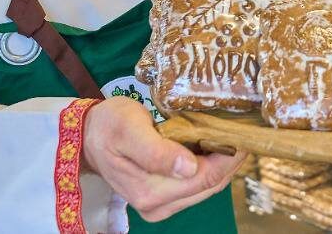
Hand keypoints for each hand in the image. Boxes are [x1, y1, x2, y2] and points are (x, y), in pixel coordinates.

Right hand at [82, 97, 246, 221]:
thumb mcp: (129, 129)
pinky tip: (212, 146)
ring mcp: (161, 205)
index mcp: (151, 191)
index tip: (243, 133)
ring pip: (207, 187)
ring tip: (229, 135)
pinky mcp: (163, 199)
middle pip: (210, 185)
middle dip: (230, 159)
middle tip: (241, 130)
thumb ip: (156, 151)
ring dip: (222, 163)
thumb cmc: (109, 126)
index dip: (229, 157)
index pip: (205, 178)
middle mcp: (158, 205)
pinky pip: (197, 185)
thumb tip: (189, 167)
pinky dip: (210, 166)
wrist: (88, 136)